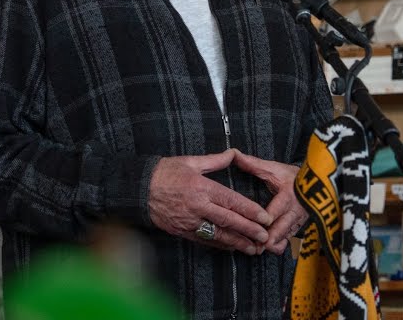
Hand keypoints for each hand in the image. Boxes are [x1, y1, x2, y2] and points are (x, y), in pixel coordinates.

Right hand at [149, 150, 272, 254]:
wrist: (138, 189)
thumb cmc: (164, 172)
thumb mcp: (190, 162)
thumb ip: (215, 160)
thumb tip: (233, 154)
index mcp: (201, 188)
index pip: (231, 201)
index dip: (250, 211)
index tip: (265, 217)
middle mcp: (197, 207)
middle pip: (228, 221)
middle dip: (249, 230)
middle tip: (264, 237)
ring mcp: (189, 221)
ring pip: (218, 235)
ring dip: (237, 242)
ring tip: (253, 248)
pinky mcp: (182, 231)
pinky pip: (204, 240)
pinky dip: (220, 244)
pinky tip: (231, 247)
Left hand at [233, 151, 305, 253]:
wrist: (319, 181)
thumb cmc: (294, 175)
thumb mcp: (274, 168)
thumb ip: (253, 164)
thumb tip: (234, 154)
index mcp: (287, 197)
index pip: (273, 213)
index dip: (263, 222)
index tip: (252, 226)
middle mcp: (294, 212)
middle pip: (279, 232)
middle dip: (265, 240)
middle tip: (252, 246)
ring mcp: (298, 222)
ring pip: (284, 239)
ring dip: (270, 244)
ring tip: (256, 248)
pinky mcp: (300, 228)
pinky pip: (288, 240)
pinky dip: (277, 245)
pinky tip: (267, 246)